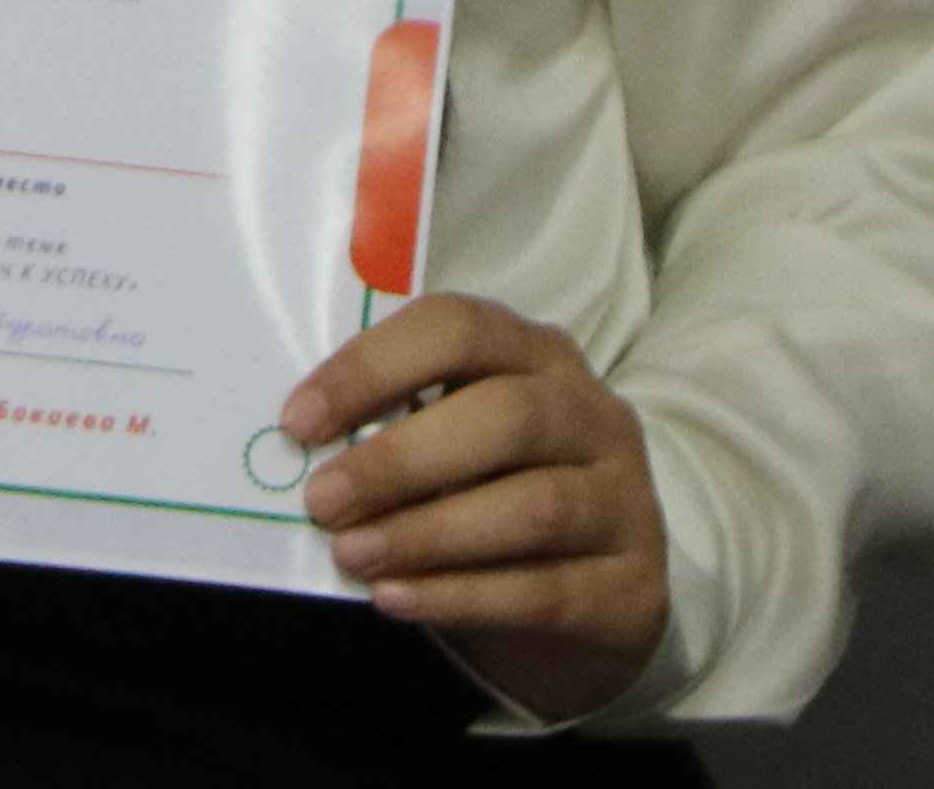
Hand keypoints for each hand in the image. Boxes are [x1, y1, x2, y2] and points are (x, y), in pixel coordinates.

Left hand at [282, 295, 667, 722]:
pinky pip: (546, 590)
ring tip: (352, 555)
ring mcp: (626, 499)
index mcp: (535, 355)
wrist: (589, 605)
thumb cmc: (492, 498)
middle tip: (322, 501)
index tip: (299, 421)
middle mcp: (592, 414)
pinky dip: (461, 596)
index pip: (458, 329)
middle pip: (505, 417)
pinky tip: (397, 599)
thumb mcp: (452, 446)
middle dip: (400, 460)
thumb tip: (300, 448)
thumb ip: (395, 428)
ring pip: (533, 507)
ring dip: (427, 533)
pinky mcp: (634, 586)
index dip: (373, 368)